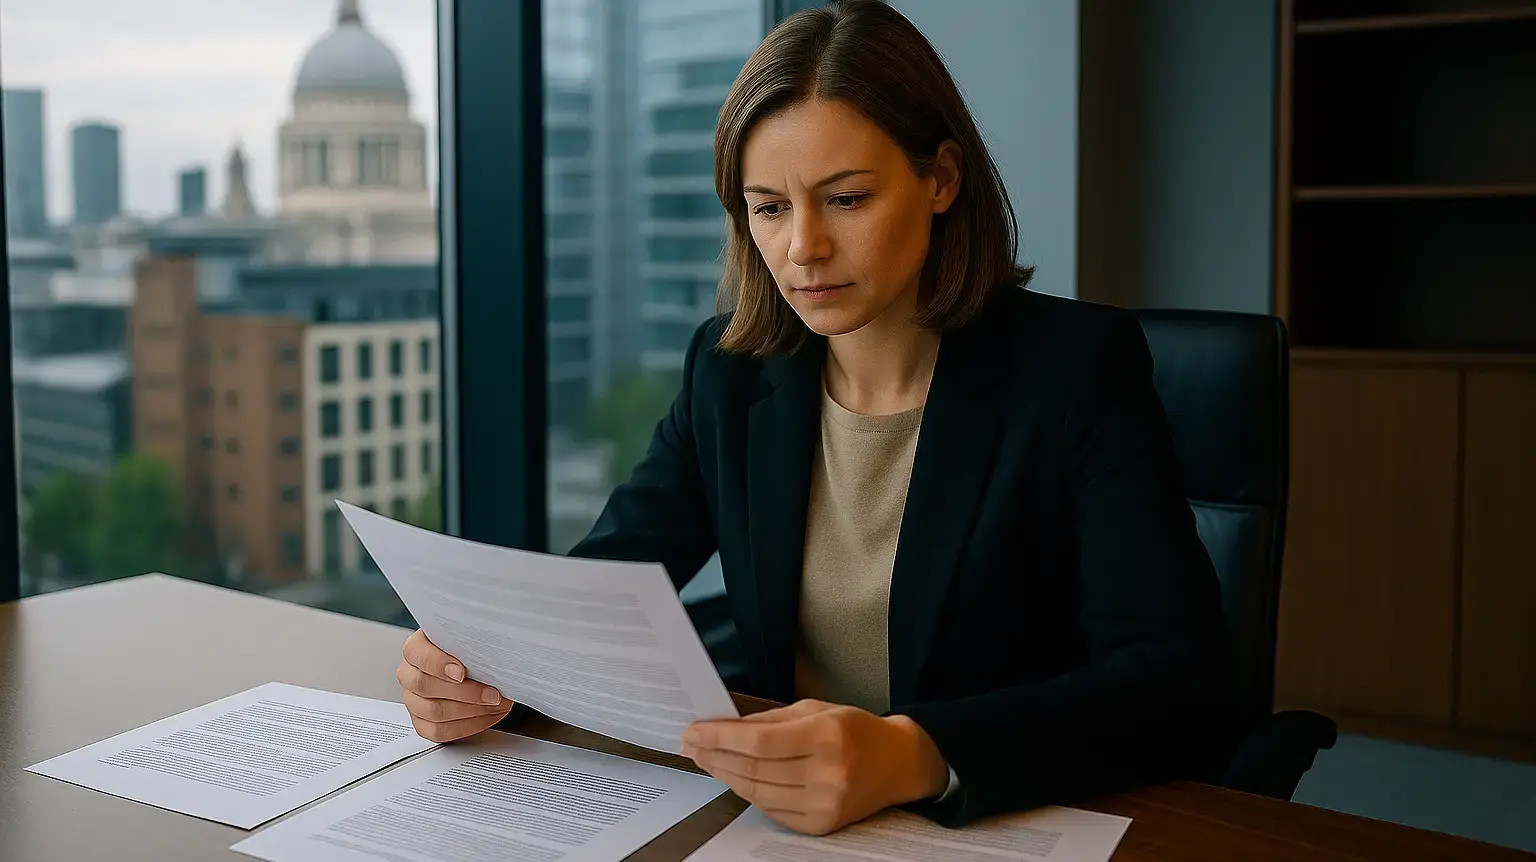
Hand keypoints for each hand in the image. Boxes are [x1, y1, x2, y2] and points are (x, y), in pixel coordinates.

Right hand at [397, 629, 512, 742]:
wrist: (474, 667)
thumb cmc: (470, 650)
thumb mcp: (471, 637)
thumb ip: (472, 639)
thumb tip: (494, 643)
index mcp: (416, 648)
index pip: (415, 653)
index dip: (438, 664)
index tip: (462, 672)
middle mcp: (409, 674)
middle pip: (425, 686)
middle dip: (465, 692)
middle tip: (493, 693)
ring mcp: (413, 700)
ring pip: (434, 712)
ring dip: (472, 710)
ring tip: (497, 704)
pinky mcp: (422, 723)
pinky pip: (440, 731)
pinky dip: (469, 726)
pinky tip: (488, 715)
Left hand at [680, 699, 949, 835]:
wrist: (897, 764)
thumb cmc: (854, 730)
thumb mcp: (815, 709)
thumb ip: (770, 720)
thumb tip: (725, 727)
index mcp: (826, 736)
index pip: (759, 741)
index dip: (720, 738)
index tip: (694, 731)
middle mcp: (827, 773)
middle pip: (754, 769)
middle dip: (715, 756)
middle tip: (690, 745)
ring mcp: (825, 803)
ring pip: (758, 793)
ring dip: (725, 776)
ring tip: (705, 761)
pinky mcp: (822, 825)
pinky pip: (772, 810)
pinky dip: (749, 794)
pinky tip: (733, 779)